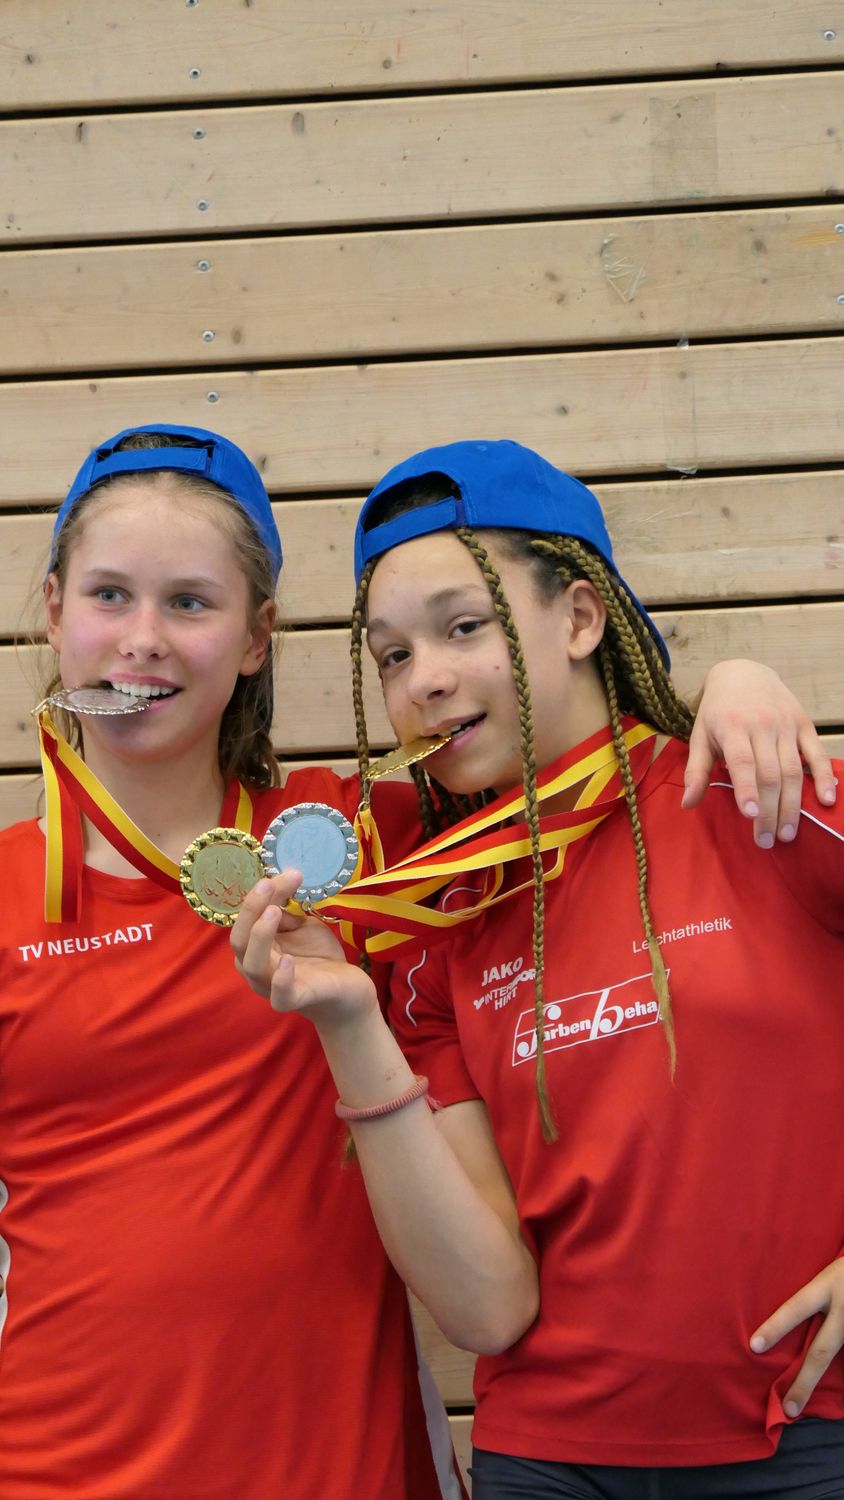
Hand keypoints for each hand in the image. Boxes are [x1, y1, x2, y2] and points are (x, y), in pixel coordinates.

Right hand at [230, 871, 377, 1030]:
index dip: (259, 895)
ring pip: (252, 966)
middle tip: (268, 885)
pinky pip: (280, 997)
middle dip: (251, 910)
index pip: (246, 920)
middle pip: (240, 941)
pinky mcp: (296, 1000)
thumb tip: (278, 883)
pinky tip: (287, 959)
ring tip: (273, 912)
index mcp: (255, 947)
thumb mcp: (302, 925)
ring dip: (260, 936)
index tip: (285, 873)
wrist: (347, 988)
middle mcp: (256, 968)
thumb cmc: (318, 955)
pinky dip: (281, 979)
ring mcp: (273, 987)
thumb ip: (287, 910)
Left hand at [681, 660, 836, 845]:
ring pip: (792, 770)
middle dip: (768, 810)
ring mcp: (785, 725)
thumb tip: (687, 804)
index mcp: (732, 727)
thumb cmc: (718, 711)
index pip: (742, 761)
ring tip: (787, 833)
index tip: (749, 815)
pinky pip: (816, 754)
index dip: (747, 789)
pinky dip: (824, 776)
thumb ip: (696, 770)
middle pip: (769, 773)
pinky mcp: (804, 725)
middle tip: (766, 841)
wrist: (744, 672)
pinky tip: (825, 800)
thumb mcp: (700, 735)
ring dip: (792, 804)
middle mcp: (761, 725)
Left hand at [750, 1257, 843, 1416]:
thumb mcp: (829, 1271)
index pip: (796, 1308)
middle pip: (822, 1351)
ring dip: (825, 1380)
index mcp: (827, 1285)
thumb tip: (788, 1314)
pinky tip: (839, 1394)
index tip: (754, 1346)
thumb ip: (815, 1291)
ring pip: (840, 1355)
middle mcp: (843, 1307)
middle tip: (789, 1410)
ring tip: (805, 1405)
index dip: (776, 1327)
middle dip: (805, 1382)